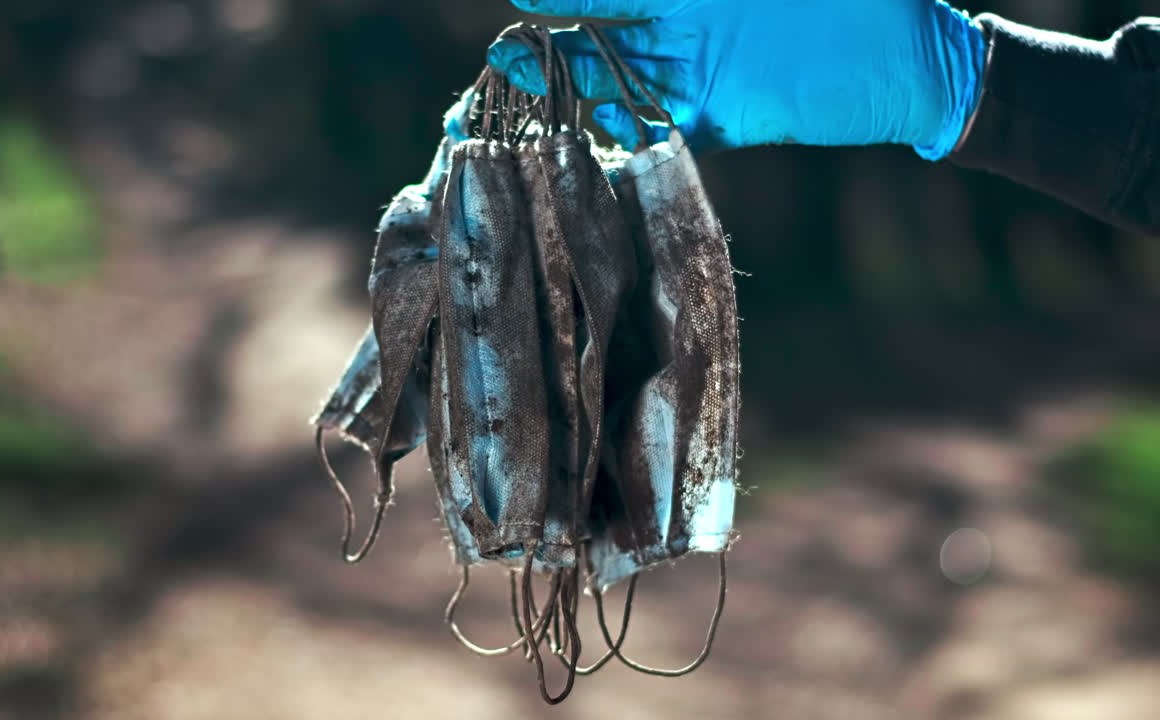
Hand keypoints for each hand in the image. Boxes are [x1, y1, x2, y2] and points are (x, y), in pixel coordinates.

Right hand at [489, 0, 985, 158]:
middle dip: (556, 47)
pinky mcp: (728, 117)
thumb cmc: (863, 0)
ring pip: (625, 83)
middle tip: (506, 59)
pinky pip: (664, 127)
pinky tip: (593, 134)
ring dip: (579, 90)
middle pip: (608, 37)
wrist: (916, 61)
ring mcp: (707, 74)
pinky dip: (630, 132)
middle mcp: (693, 27)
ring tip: (529, 96)